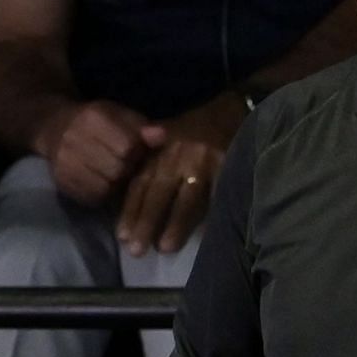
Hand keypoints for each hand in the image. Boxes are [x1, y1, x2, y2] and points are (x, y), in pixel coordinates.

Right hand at [36, 100, 157, 206]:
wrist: (54, 127)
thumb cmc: (96, 121)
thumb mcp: (119, 114)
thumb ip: (141, 126)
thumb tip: (161, 137)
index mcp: (93, 118)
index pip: (127, 146)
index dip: (138, 152)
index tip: (138, 151)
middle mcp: (74, 140)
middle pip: (117, 170)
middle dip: (128, 170)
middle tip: (129, 167)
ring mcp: (64, 163)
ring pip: (105, 187)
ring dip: (116, 185)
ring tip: (117, 175)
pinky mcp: (62, 182)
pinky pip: (92, 197)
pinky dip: (103, 193)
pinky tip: (104, 183)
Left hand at [116, 94, 242, 256]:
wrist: (235, 106)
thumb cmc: (199, 127)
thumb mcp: (168, 134)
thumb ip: (149, 158)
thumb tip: (124, 181)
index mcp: (161, 150)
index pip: (141, 183)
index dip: (130, 210)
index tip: (120, 236)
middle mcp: (179, 156)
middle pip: (159, 194)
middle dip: (146, 222)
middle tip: (135, 250)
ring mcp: (205, 162)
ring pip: (187, 199)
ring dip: (176, 225)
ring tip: (165, 248)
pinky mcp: (229, 166)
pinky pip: (218, 196)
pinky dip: (211, 216)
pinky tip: (205, 235)